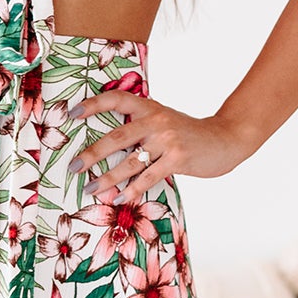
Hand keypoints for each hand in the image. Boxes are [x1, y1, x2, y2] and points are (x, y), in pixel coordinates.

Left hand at [71, 90, 250, 200]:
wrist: (226, 138)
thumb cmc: (189, 134)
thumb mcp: (165, 120)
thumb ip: (141, 125)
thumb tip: (108, 143)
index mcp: (150, 108)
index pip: (116, 99)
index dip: (92, 104)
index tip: (71, 114)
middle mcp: (156, 120)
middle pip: (116, 136)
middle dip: (92, 153)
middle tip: (73, 167)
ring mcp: (167, 140)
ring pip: (130, 161)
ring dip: (108, 177)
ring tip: (92, 188)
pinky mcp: (178, 159)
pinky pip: (149, 176)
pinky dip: (133, 189)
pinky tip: (120, 198)